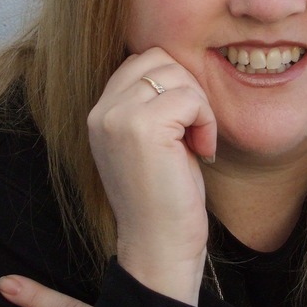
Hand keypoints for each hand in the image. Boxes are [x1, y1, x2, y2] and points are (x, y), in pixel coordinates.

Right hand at [88, 47, 216, 303]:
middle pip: (158, 58)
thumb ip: (151, 104)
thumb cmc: (165, 199)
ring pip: (176, 74)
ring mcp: (117, 118)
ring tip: (197, 143)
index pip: (140, 60)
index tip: (183, 125)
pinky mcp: (142, 128)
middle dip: (188, 89)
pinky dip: (206, 121)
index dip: (174, 84)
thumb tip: (178, 66)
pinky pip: (191, 98)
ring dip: (200, 106)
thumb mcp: (151, 143)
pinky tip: (201, 151)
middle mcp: (101, 111)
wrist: (158, 247)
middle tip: (195, 132)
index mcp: (99, 113)